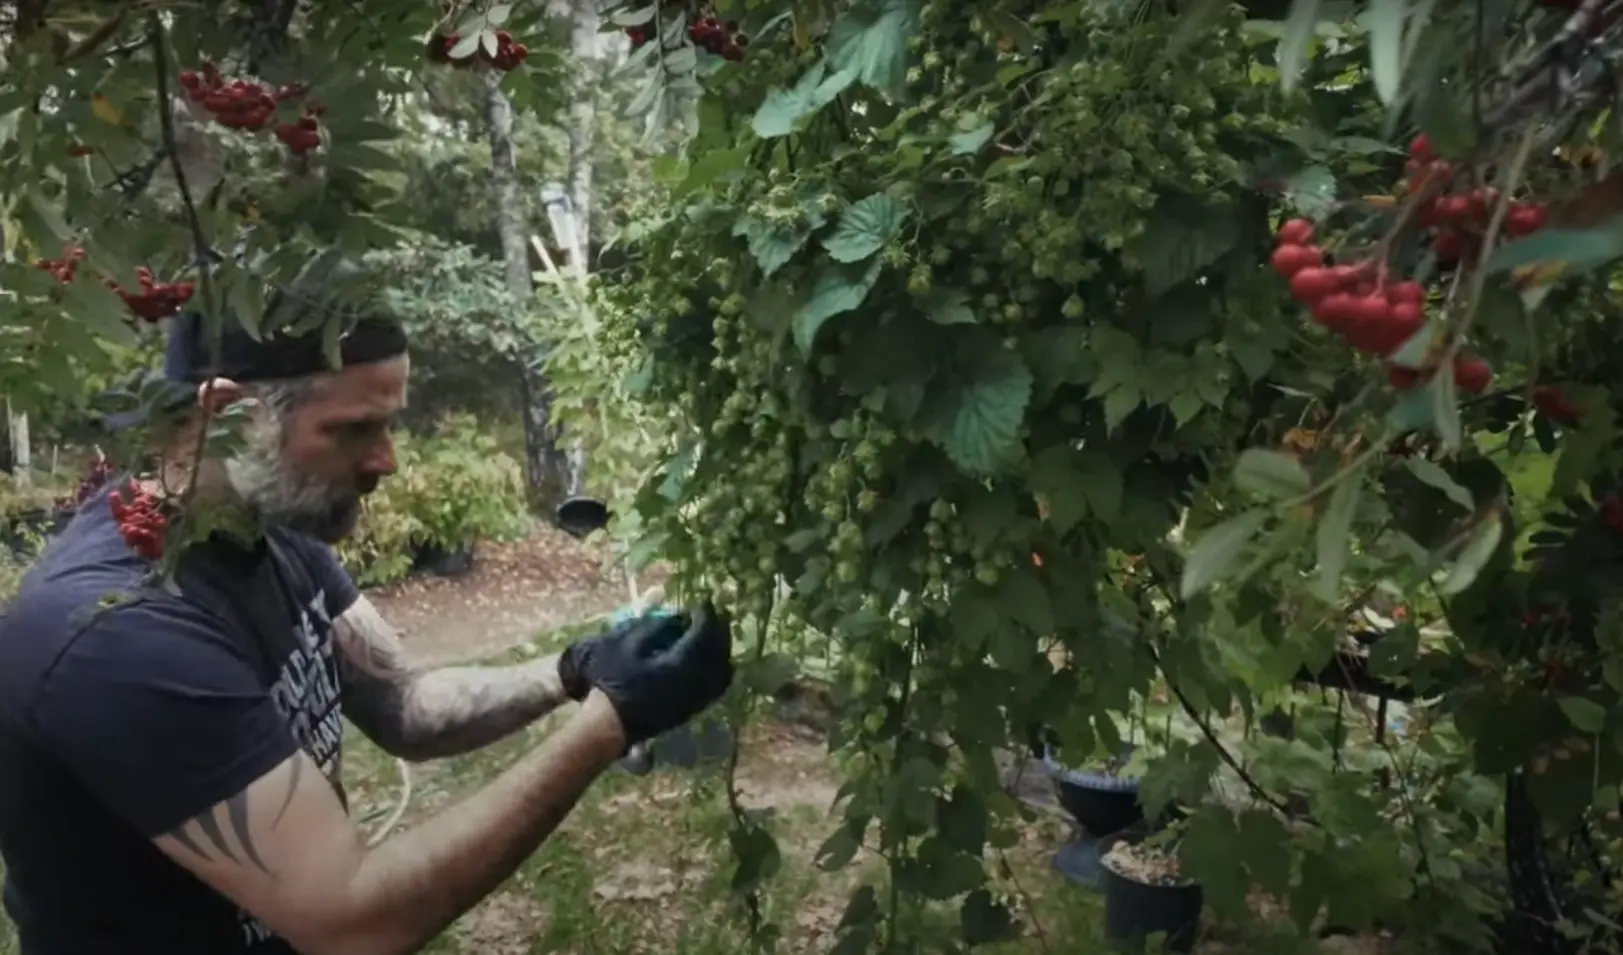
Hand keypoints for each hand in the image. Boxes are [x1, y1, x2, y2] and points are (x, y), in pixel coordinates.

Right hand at [556, 603, 733, 745]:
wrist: (606, 722)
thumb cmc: (609, 680)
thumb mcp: (622, 645)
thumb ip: (651, 626)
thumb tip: (674, 616)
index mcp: (676, 666)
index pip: (702, 635)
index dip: (705, 616)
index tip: (701, 604)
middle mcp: (692, 684)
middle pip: (717, 653)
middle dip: (718, 630)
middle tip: (715, 613)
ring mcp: (693, 701)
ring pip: (721, 672)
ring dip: (722, 649)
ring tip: (714, 634)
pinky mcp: (690, 710)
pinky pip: (715, 687)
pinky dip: (718, 668)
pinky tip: (709, 659)